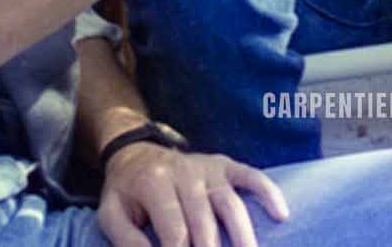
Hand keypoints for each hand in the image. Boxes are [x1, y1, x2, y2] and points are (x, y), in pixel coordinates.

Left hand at [98, 143, 289, 246]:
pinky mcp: (224, 165)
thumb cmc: (127, 192)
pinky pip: (250, 176)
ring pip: (230, 203)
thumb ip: (127, 240)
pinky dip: (268, 192)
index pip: (175, 229)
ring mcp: (207, 168)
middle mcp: (184, 172)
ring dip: (242, 234)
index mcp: (154, 183)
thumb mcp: (111, 214)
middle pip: (204, 221)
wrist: (136, 153)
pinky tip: (281, 214)